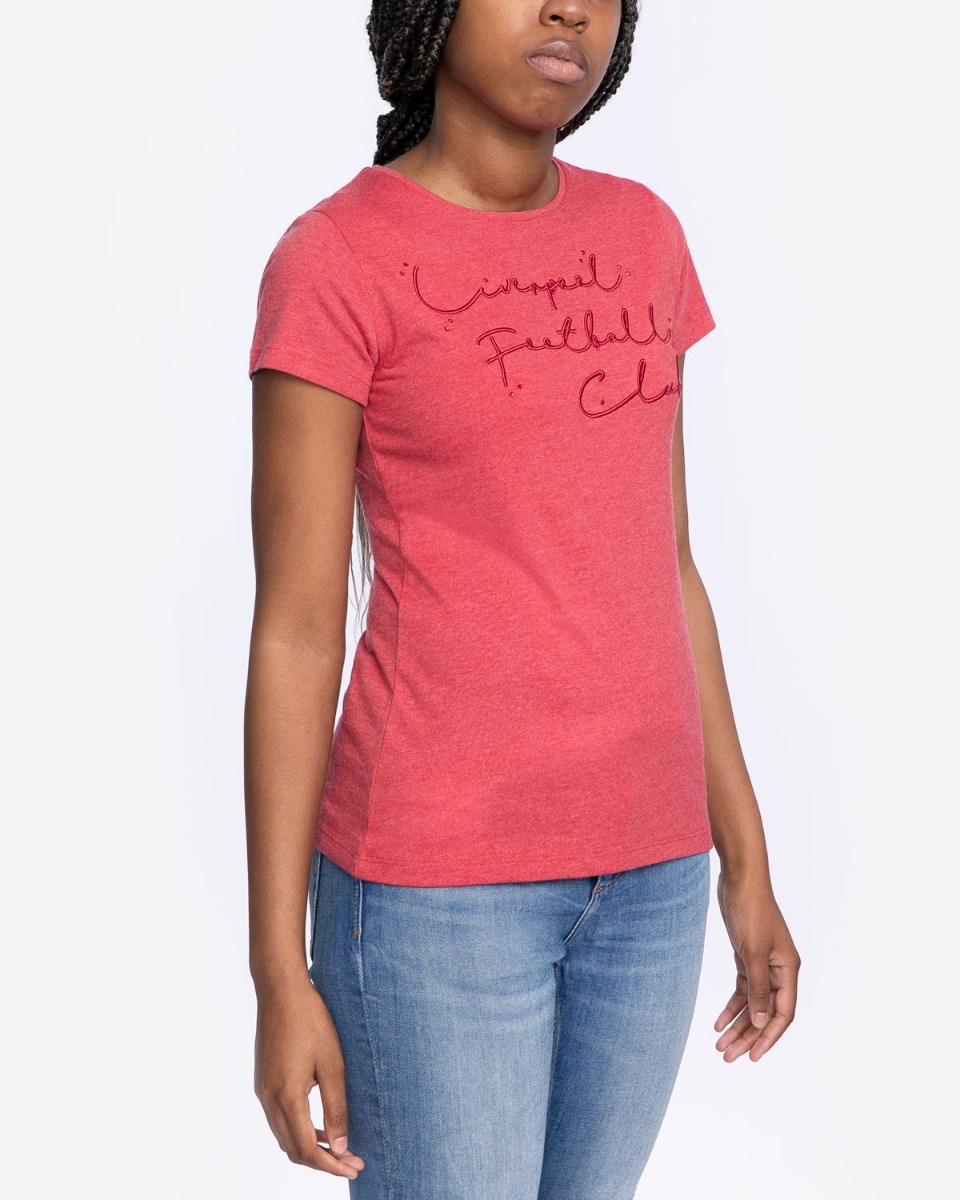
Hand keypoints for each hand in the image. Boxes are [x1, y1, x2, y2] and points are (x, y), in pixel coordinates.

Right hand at [253, 975, 365, 1177]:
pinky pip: (279, 1119)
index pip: (306, 1149)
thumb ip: (336, 1107)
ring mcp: (262, 1090)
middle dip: (322, 1161)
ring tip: (339, 1146)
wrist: (281, 990)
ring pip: (284, 1136)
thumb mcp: (332, 1064)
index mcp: (287, 1097)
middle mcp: (269, 1099)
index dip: (331, 1165)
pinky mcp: (263, 1080)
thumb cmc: (311, 1021)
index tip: (354, 1167)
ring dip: (309, 1146)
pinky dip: (299, 1129)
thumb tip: (340, 1146)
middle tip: (351, 1161)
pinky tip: (319, 1123)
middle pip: (293, 1149)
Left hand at [713, 872, 799, 1061]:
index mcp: (788, 969)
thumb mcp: (752, 951)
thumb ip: (758, 987)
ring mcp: (763, 964)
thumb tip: (762, 1022)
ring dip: (738, 1025)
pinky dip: (732, 1006)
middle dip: (748, 1036)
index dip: (769, 1037)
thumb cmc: (750, 910)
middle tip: (728, 1057)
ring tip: (720, 1046)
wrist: (739, 879)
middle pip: (766, 1012)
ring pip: (753, 1003)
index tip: (753, 1057)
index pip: (783, 1013)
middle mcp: (779, 970)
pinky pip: (742, 989)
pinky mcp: (747, 957)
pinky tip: (718, 1022)